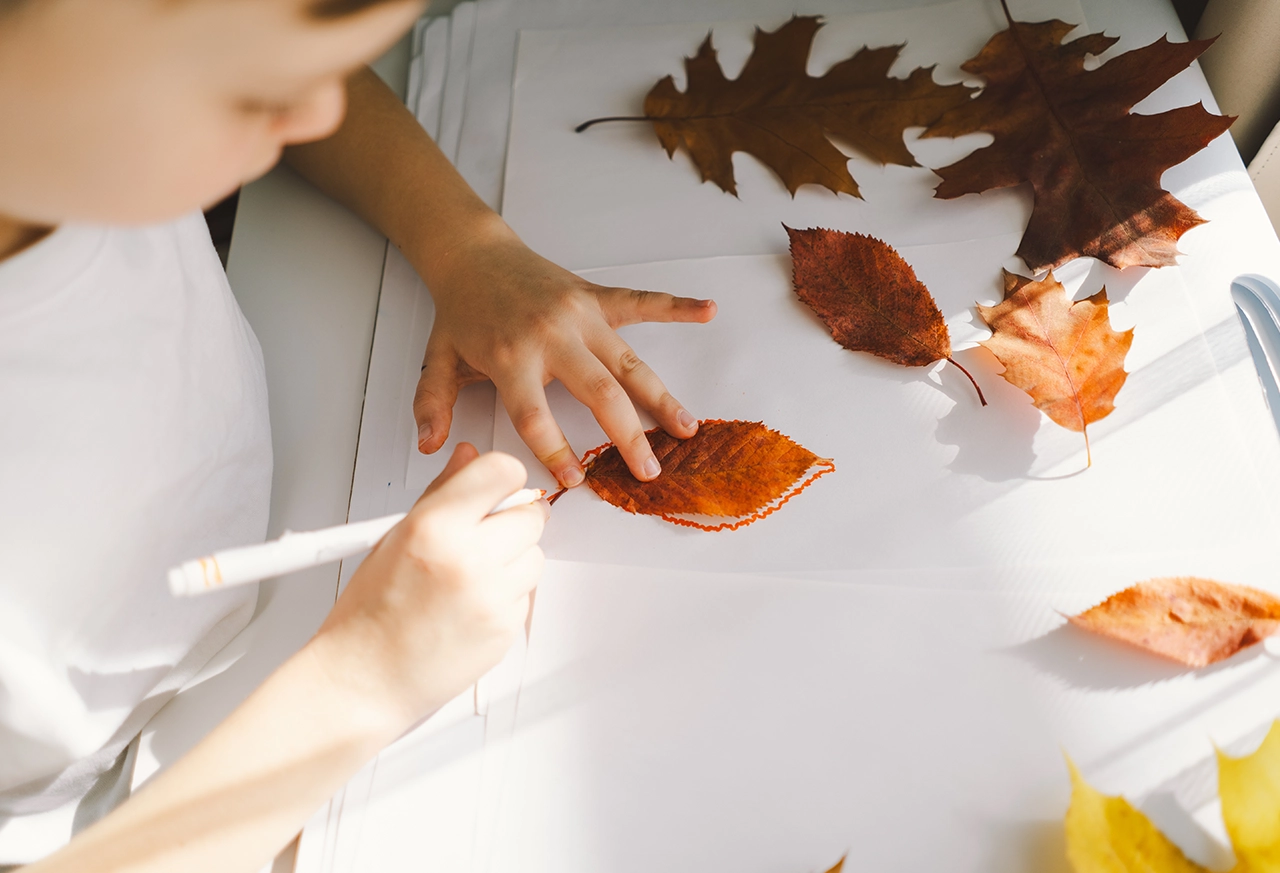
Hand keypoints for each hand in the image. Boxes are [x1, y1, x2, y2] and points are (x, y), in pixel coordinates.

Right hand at [308, 443, 544, 727]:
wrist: (365, 679)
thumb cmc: (369, 614)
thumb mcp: (393, 537)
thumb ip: (440, 492)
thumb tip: (469, 457)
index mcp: (434, 527)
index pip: (503, 472)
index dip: (504, 478)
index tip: (498, 488)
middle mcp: (467, 558)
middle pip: (531, 514)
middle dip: (512, 521)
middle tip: (483, 537)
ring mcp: (491, 596)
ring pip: (535, 555)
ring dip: (513, 559)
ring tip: (470, 577)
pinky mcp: (506, 628)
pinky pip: (528, 594)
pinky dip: (508, 595)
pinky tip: (471, 605)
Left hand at [412, 217, 715, 487]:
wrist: (473, 253)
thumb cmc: (461, 312)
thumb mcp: (438, 359)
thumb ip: (434, 403)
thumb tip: (431, 447)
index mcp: (512, 357)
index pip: (536, 416)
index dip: (556, 451)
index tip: (577, 480)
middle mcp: (551, 336)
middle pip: (598, 393)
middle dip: (628, 435)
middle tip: (650, 470)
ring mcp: (579, 315)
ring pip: (628, 361)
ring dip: (660, 396)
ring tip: (686, 428)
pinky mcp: (595, 297)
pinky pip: (641, 302)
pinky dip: (676, 306)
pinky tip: (707, 311)